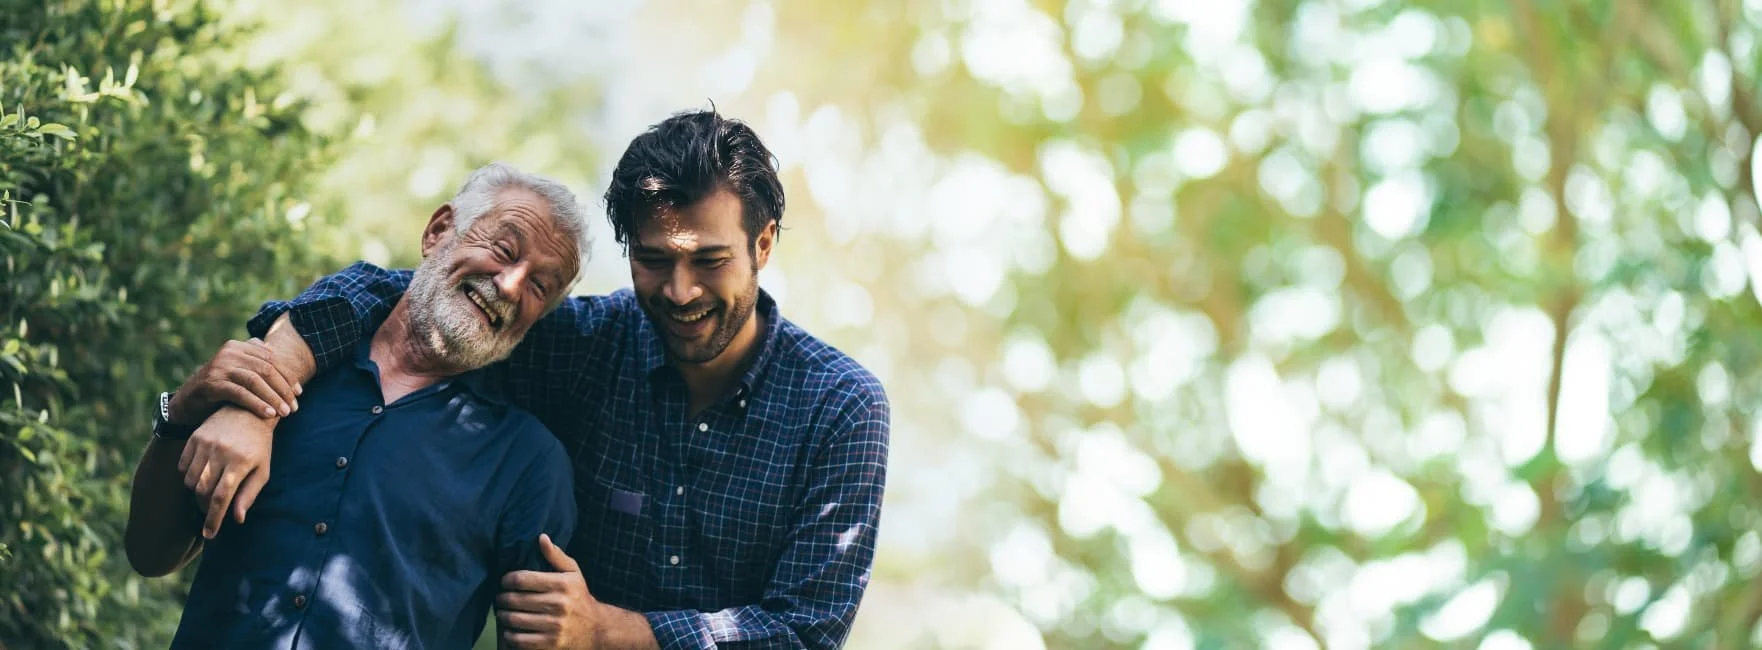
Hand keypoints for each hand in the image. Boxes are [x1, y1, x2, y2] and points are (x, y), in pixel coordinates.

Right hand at [169, 338, 300, 422]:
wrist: (187, 401)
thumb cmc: (220, 387)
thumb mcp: (238, 371)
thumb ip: (255, 361)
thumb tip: (277, 354)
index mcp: (238, 346)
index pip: (271, 359)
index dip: (287, 376)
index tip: (299, 393)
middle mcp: (229, 352)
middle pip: (266, 369)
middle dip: (283, 389)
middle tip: (294, 407)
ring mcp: (219, 367)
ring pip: (255, 381)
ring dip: (273, 398)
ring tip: (285, 412)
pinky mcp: (212, 383)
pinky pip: (240, 393)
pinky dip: (257, 403)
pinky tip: (269, 414)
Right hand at [178, 406, 275, 537]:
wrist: (249, 413)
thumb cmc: (259, 447)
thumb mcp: (262, 470)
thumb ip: (249, 494)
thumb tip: (237, 518)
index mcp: (240, 463)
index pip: (221, 499)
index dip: (213, 520)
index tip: (210, 534)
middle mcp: (221, 452)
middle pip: (203, 492)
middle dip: (205, 507)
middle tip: (212, 510)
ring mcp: (205, 443)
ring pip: (191, 481)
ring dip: (197, 493)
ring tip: (209, 492)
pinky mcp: (194, 438)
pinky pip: (183, 467)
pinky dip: (189, 476)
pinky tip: (201, 475)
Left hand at [497, 534, 599, 648]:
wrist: (596, 628)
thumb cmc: (580, 597)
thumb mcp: (573, 573)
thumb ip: (556, 555)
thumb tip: (541, 537)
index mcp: (561, 584)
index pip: (521, 579)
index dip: (506, 580)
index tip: (504, 582)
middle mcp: (558, 604)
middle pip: (514, 600)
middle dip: (501, 599)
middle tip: (499, 598)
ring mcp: (554, 626)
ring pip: (514, 620)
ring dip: (503, 616)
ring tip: (503, 612)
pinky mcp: (550, 643)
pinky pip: (519, 640)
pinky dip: (509, 635)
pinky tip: (510, 629)